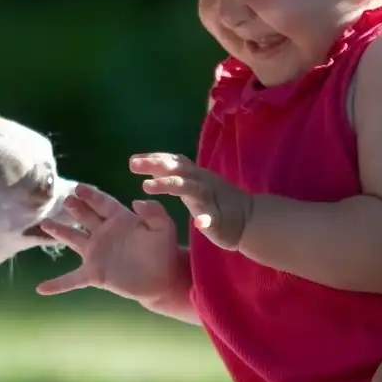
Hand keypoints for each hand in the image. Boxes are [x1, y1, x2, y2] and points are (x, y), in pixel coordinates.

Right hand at [36, 182, 184, 304]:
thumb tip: (138, 201)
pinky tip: (41, 288)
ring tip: (43, 223)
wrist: (163, 279)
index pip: (102, 203)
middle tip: (65, 200)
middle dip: (74, 207)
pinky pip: (72, 279)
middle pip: (85, 216)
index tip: (79, 188)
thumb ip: (154, 212)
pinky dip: (57, 284)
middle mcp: (104, 233)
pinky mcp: (95, 273)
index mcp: (120, 218)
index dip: (91, 195)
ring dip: (58, 231)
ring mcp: (97, 253)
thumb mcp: (164, 227)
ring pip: (73, 238)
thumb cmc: (164, 250)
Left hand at [130, 152, 253, 250]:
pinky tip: (197, 223)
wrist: (248, 218)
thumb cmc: (215, 200)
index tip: (133, 160)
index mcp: (194, 175)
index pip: (173, 161)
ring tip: (147, 187)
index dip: (154, 158)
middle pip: (177, 169)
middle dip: (155, 165)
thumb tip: (148, 165)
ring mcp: (210, 200)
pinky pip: (212, 218)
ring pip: (189, 188)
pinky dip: (205, 219)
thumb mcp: (192, 184)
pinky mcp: (219, 219)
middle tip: (132, 165)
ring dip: (168, 184)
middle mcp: (201, 182)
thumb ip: (173, 175)